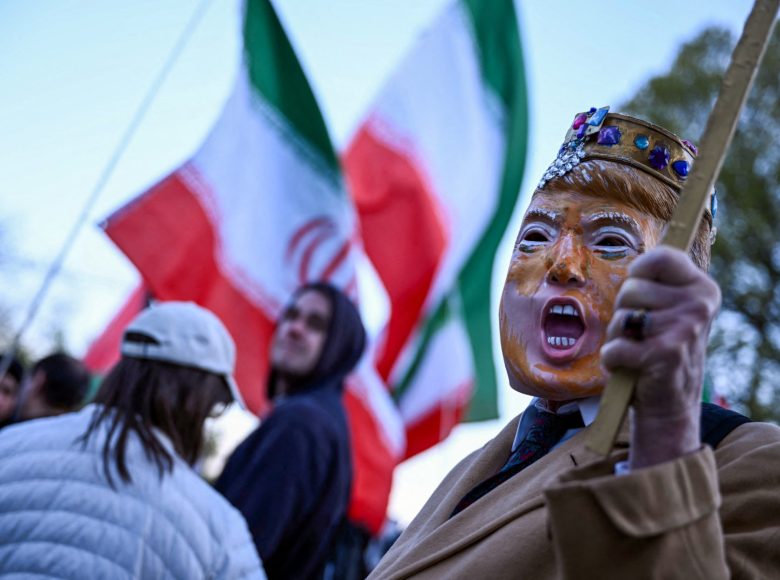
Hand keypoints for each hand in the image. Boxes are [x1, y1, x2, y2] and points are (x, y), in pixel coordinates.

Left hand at [600, 246, 720, 468]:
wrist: (670, 405)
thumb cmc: (660, 350)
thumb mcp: (670, 310)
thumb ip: (658, 284)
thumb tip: (640, 255)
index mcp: (702, 289)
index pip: (659, 257)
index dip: (639, 273)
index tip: (642, 295)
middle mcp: (699, 305)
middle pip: (631, 288)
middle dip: (624, 312)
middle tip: (642, 335)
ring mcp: (685, 329)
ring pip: (621, 318)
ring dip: (619, 338)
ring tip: (638, 351)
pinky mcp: (664, 354)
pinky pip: (615, 347)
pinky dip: (613, 361)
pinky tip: (632, 368)